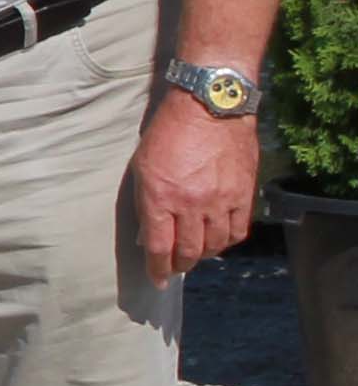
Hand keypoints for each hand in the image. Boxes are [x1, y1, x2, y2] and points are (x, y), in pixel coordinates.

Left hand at [130, 91, 257, 281]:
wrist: (209, 106)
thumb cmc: (168, 131)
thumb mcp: (143, 163)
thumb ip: (146, 199)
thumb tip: (150, 230)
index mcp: (159, 196)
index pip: (158, 246)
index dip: (157, 268)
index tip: (157, 279)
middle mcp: (190, 204)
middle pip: (187, 251)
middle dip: (179, 265)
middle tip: (175, 268)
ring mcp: (220, 202)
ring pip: (214, 245)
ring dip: (203, 254)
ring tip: (195, 254)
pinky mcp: (243, 196)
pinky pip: (237, 231)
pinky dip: (226, 241)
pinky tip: (218, 239)